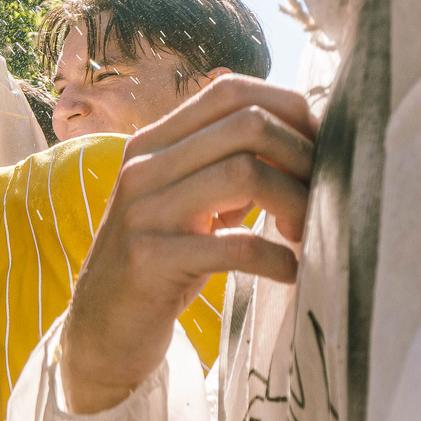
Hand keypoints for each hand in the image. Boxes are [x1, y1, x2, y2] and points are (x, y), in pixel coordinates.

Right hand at [58, 78, 317, 413]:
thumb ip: (225, 166)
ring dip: (295, 203)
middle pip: (247, 124)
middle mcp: (142, 168)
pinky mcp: (150, 260)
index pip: (230, 90)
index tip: (316, 151)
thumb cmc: (160, 263)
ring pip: (245, 173)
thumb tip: (303, 137)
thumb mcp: (185, 202)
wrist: (100, 329)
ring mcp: (143, 212)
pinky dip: (277, 258)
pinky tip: (289, 272)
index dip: (288, 111)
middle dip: (302, 156)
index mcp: (152, 144)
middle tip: (320, 195)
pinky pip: (235, 246)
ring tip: (305, 233)